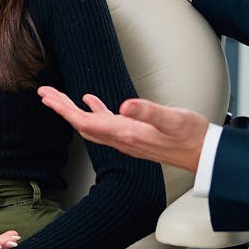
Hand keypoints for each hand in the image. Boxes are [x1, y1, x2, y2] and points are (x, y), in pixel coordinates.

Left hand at [38, 86, 207, 172]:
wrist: (204, 155)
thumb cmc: (191, 136)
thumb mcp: (172, 119)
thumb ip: (149, 112)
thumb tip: (125, 106)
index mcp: (126, 133)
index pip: (86, 122)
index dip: (64, 110)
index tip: (48, 98)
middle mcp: (122, 139)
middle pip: (82, 124)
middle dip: (61, 109)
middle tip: (44, 94)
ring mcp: (128, 139)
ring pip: (91, 124)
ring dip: (73, 110)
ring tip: (59, 97)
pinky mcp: (135, 135)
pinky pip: (107, 123)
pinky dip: (94, 111)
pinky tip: (91, 101)